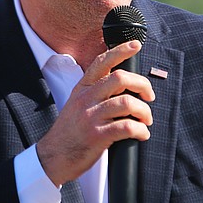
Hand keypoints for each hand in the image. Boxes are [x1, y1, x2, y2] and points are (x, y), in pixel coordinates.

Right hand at [36, 40, 154, 186]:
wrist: (53, 157)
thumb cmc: (69, 132)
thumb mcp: (76, 104)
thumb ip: (94, 92)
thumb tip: (121, 83)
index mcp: (82, 89)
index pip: (101, 62)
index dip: (120, 50)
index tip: (136, 45)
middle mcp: (86, 99)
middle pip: (120, 78)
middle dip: (142, 85)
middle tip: (149, 96)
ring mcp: (91, 117)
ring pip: (127, 103)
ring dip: (144, 111)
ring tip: (146, 120)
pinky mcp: (97, 136)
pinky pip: (126, 127)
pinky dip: (140, 130)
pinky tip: (141, 134)